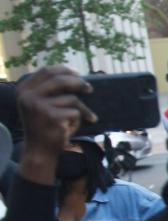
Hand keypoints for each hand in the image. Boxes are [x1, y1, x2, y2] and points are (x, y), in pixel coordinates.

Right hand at [17, 66, 93, 182]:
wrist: (40, 150)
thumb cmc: (45, 125)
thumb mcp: (39, 104)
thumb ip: (49, 89)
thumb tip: (75, 75)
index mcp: (24, 90)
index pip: (46, 71)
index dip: (64, 70)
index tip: (78, 74)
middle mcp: (28, 96)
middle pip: (60, 80)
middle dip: (78, 83)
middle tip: (90, 89)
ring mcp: (39, 106)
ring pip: (71, 99)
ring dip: (82, 109)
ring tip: (81, 117)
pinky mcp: (52, 117)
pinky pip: (75, 112)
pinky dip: (79, 120)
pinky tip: (70, 128)